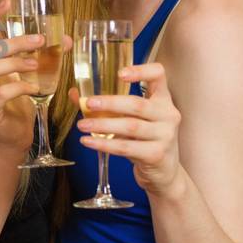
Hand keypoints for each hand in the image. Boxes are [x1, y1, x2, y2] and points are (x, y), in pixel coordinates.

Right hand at [0, 0, 41, 153]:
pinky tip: (33, 89)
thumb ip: (41, 57)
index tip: (8, 0)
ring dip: (15, 62)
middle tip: (40, 40)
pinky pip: (0, 95)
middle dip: (14, 41)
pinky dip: (19, 88)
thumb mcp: (29, 76)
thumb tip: (66, 39)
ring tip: (36, 64)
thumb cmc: (18, 102)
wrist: (11, 138)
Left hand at [75, 61, 183, 193]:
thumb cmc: (144, 139)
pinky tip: (88, 141)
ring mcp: (165, 135)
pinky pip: (126, 148)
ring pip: (130, 126)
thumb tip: (75, 94)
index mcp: (163, 99)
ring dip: (102, 125)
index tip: (119, 74)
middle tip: (88, 103)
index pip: (158, 75)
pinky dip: (104, 144)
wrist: (163, 171)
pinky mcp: (156, 154)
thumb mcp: (131, 119)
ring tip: (82, 125)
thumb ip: (107, 106)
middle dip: (110, 103)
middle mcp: (168, 114)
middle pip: (137, 104)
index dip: (141, 71)